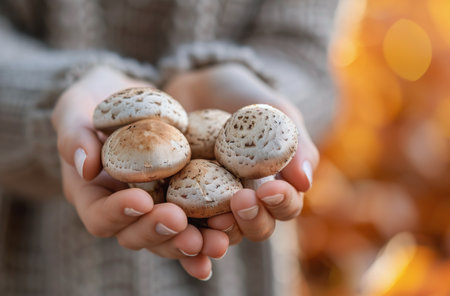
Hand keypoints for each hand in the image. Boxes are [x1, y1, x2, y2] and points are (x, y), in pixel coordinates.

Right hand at [51, 66, 225, 279]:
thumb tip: (84, 166)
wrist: (127, 96)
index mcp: (92, 194)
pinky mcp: (181, 195)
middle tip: (181, 224)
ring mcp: (155, 205)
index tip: (141, 200)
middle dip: (160, 233)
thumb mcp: (75, 107)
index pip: (99, 217)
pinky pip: (197, 219)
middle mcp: (125, 208)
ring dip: (193, 242)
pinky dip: (212, 229)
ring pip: (171, 235)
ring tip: (217, 240)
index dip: (118, 214)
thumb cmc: (94, 100)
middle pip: (138, 236)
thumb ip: (73, 134)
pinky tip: (230, 231)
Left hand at [164, 63, 318, 242]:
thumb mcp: (276, 111)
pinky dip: (182, 235)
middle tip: (241, 200)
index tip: (271, 188)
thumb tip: (305, 183)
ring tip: (212, 219)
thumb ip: (294, 143)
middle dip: (252, 219)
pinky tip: (180, 230)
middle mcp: (245, 202)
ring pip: (220, 233)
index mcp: (273, 186)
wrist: (200, 84)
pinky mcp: (179, 201)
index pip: (286, 206)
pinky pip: (182, 225)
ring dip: (219, 234)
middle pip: (256, 228)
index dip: (282, 202)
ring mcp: (212, 205)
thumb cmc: (245, 98)